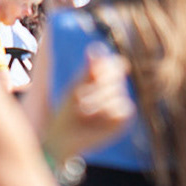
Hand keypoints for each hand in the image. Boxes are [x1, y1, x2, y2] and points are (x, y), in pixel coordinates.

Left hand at [43, 48, 132, 164]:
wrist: (62, 137)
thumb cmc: (66, 111)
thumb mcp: (75, 87)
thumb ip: (88, 71)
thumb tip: (95, 48)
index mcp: (103, 80)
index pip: (115, 64)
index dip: (106, 67)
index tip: (93, 74)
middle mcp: (114, 91)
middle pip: (114, 79)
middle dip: (95, 89)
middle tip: (80, 101)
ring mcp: (119, 106)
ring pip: (117, 94)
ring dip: (97, 103)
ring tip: (84, 113)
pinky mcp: (122, 121)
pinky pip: (122, 109)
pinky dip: (106, 114)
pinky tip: (96, 121)